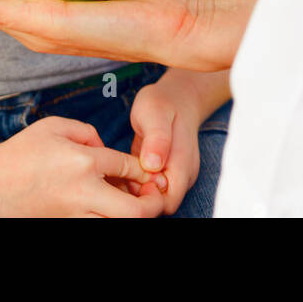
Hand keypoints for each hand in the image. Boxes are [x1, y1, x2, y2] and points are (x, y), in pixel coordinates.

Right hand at [0, 116, 166, 217]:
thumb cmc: (22, 151)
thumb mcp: (54, 126)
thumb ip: (87, 132)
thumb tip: (105, 148)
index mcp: (83, 161)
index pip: (130, 168)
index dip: (146, 170)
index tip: (149, 171)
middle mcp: (84, 192)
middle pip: (135, 211)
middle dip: (153, 205)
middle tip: (154, 196)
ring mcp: (75, 215)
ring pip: (118, 226)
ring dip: (132, 216)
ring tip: (132, 205)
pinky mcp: (66, 227)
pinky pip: (98, 227)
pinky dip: (110, 220)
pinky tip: (107, 209)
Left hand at [123, 79, 202, 214]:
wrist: (175, 96)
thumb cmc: (163, 103)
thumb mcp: (155, 113)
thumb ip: (157, 139)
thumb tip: (154, 166)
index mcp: (182, 166)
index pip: (168, 202)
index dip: (148, 199)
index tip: (130, 179)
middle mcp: (182, 176)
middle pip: (160, 205)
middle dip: (139, 198)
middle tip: (120, 176)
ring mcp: (173, 176)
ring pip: (153, 199)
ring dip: (135, 192)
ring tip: (119, 172)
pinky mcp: (163, 173)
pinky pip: (149, 189)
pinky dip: (135, 185)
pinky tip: (122, 170)